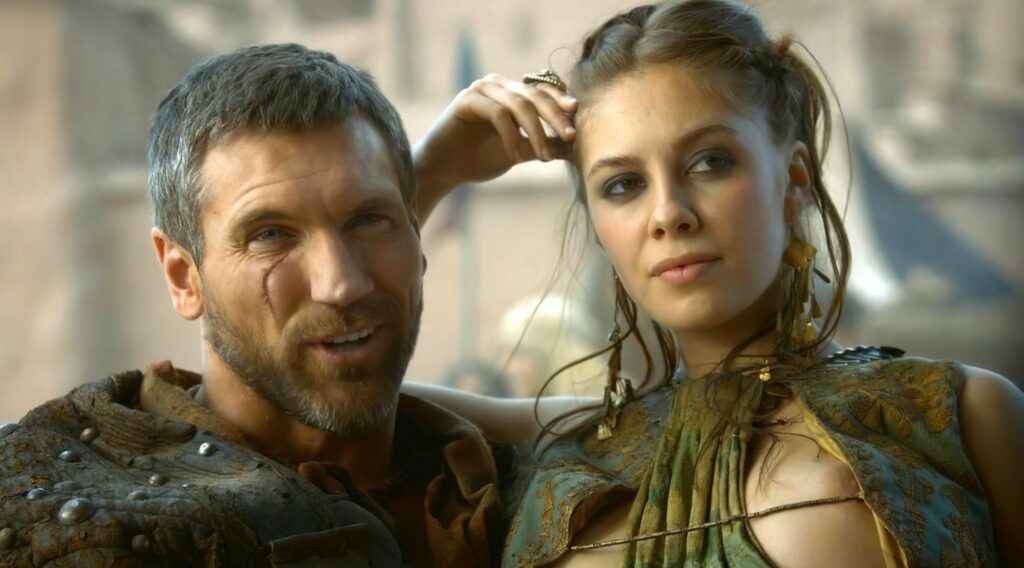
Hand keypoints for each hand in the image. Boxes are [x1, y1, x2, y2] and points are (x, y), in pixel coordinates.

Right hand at [413, 73, 577, 220]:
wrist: (444, 169)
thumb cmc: (480, 159)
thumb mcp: (519, 152)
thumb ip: (544, 144)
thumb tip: (574, 146)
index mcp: (511, 92)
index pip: (543, 91)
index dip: (561, 103)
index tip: (576, 120)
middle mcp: (498, 85)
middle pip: (535, 95)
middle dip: (556, 117)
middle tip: (570, 138)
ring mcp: (481, 89)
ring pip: (520, 105)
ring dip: (536, 132)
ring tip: (544, 157)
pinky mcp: (467, 99)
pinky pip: (498, 114)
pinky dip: (511, 136)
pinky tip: (515, 157)